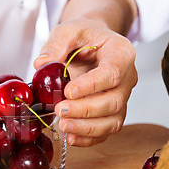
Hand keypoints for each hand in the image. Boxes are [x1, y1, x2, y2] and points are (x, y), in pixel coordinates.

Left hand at [34, 17, 137, 146]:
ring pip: (113, 120)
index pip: (112, 72)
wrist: (94, 43)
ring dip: (88, 127)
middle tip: (60, 110)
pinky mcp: (113, 111)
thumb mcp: (68, 30)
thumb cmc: (85, 35)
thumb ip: (56, 44)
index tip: (68, 92)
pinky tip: (71, 137)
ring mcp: (122, 96)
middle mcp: (127, 77)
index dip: (91, 85)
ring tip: (63, 125)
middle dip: (86, 110)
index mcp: (121, 53)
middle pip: (114, 101)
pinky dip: (90, 138)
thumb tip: (41, 64)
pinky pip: (107, 130)